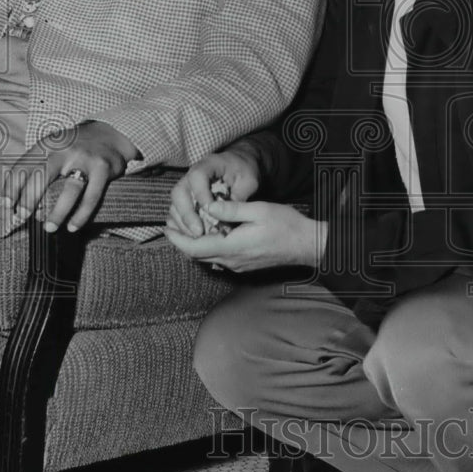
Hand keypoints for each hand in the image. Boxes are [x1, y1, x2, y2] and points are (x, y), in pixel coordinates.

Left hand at [3, 120, 138, 233]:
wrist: (108, 134)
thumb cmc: (73, 148)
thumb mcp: (52, 149)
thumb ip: (37, 169)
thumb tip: (17, 203)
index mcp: (47, 145)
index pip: (23, 166)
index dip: (12, 188)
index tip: (7, 206)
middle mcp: (64, 150)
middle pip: (42, 176)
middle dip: (29, 199)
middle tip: (22, 218)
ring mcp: (85, 159)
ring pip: (69, 189)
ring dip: (58, 212)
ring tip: (49, 228)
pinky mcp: (103, 168)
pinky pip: (91, 196)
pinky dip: (81, 214)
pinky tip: (73, 226)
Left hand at [165, 200, 327, 271]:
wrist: (306, 245)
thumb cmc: (286, 225)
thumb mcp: (258, 210)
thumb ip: (231, 209)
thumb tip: (209, 206)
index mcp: (232, 247)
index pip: (194, 247)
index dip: (177, 238)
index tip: (166, 227)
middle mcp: (232, 260)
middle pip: (196, 255)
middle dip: (181, 241)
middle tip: (170, 224)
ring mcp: (238, 265)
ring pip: (207, 257)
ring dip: (192, 244)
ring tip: (185, 227)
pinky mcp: (244, 264)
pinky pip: (218, 257)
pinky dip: (206, 246)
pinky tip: (208, 233)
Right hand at [167, 147, 260, 237]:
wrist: (240, 166)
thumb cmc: (245, 172)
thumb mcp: (249, 181)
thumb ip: (239, 197)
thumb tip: (227, 218)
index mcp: (208, 165)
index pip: (197, 177)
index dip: (201, 195)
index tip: (211, 212)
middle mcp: (191, 175)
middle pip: (179, 193)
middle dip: (187, 214)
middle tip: (199, 232)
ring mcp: (186, 187)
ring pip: (175, 205)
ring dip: (184, 223)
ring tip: (197, 237)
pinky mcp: (186, 200)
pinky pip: (177, 213)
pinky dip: (183, 225)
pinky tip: (193, 236)